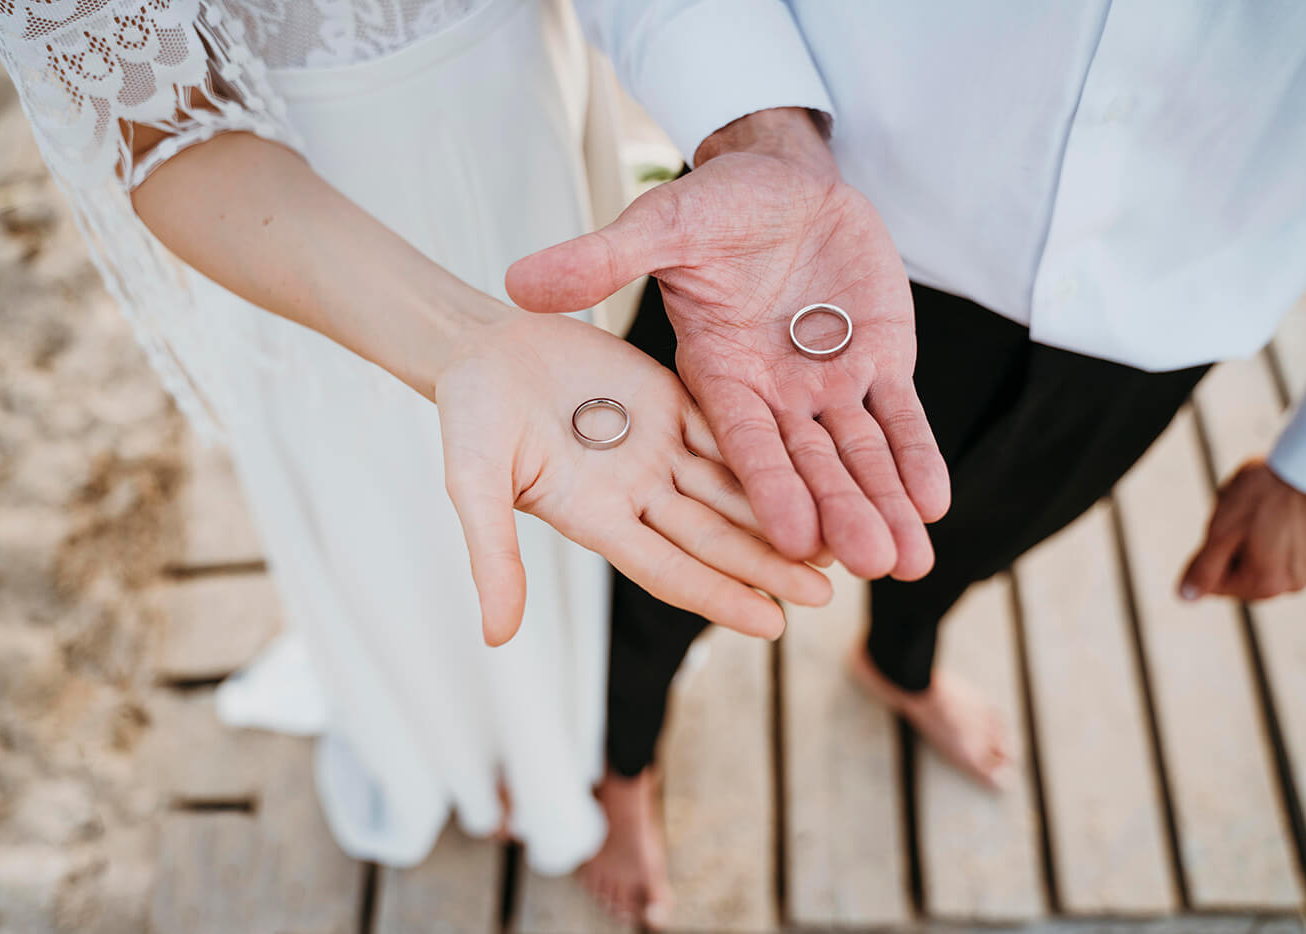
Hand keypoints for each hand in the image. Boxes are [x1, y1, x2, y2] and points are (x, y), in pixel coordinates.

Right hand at [436, 310, 831, 645]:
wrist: (480, 344)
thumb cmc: (467, 413)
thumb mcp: (475, 483)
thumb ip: (493, 554)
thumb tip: (497, 637)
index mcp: (596, 518)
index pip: (670, 568)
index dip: (720, 595)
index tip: (774, 625)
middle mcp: (636, 493)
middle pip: (715, 536)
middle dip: (770, 565)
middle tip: (828, 593)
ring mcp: (658, 449)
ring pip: (733, 487)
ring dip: (782, 513)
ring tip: (838, 539)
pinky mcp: (672, 403)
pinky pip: (729, 428)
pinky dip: (771, 450)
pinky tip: (817, 465)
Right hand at [506, 108, 947, 580]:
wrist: (780, 176)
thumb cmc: (709, 199)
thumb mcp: (656, 225)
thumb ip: (598, 260)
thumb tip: (519, 281)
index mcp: (710, 381)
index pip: (738, 452)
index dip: (762, 504)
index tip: (787, 557)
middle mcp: (766, 398)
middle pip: (802, 470)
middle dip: (837, 516)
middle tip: (869, 566)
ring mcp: (822, 384)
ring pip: (854, 456)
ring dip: (881, 503)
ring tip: (910, 560)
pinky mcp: (874, 361)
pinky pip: (897, 416)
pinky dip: (914, 454)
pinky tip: (932, 501)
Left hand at [1180, 458, 1305, 600]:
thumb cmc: (1270, 493)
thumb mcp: (1223, 530)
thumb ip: (1203, 568)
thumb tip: (1186, 596)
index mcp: (1265, 585)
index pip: (1214, 585)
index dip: (1208, 552)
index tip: (1222, 525)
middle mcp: (1291, 585)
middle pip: (1238, 571)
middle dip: (1231, 543)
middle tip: (1242, 512)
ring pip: (1259, 556)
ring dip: (1251, 533)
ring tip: (1262, 505)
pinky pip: (1283, 545)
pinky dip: (1273, 527)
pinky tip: (1278, 504)